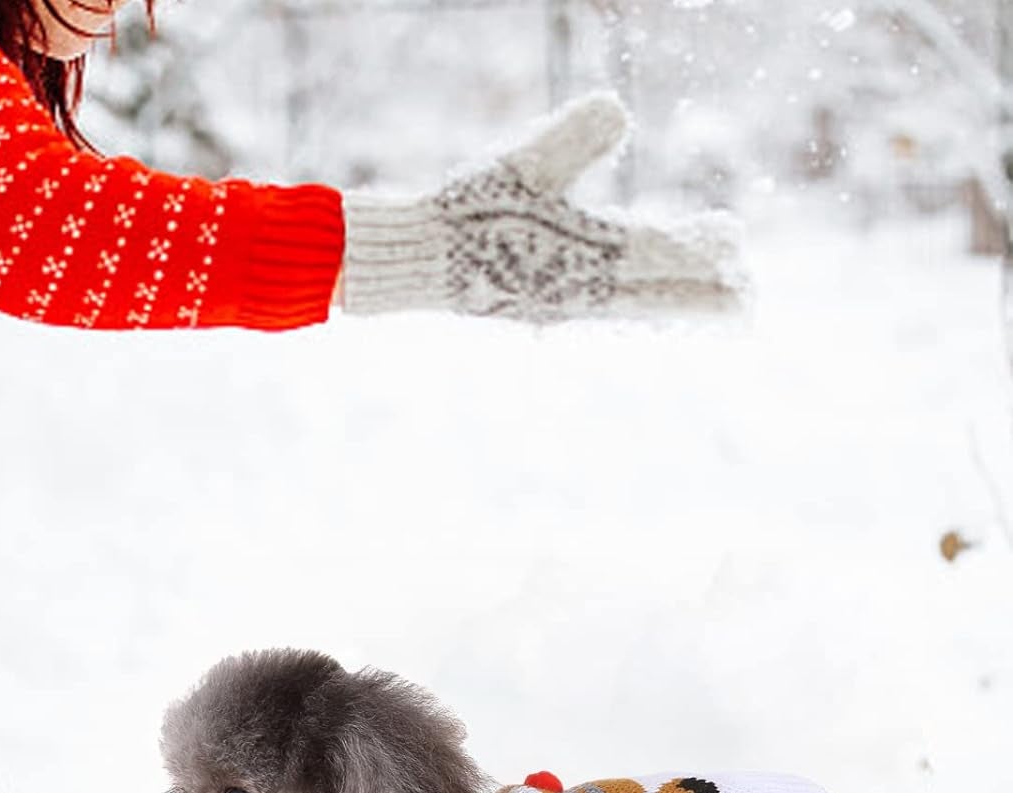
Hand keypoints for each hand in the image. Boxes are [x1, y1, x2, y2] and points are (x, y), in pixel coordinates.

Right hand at [340, 92, 744, 322]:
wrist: (419, 262)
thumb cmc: (468, 212)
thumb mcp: (522, 164)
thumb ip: (575, 137)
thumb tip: (621, 108)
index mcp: (588, 256)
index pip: (662, 255)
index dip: (702, 251)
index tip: (735, 243)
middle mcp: (583, 290)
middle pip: (660, 295)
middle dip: (704, 295)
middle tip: (747, 299)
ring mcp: (563, 304)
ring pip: (635, 307)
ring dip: (674, 302)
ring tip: (710, 304)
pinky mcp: (540, 307)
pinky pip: (604, 310)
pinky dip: (633, 304)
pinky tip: (633, 296)